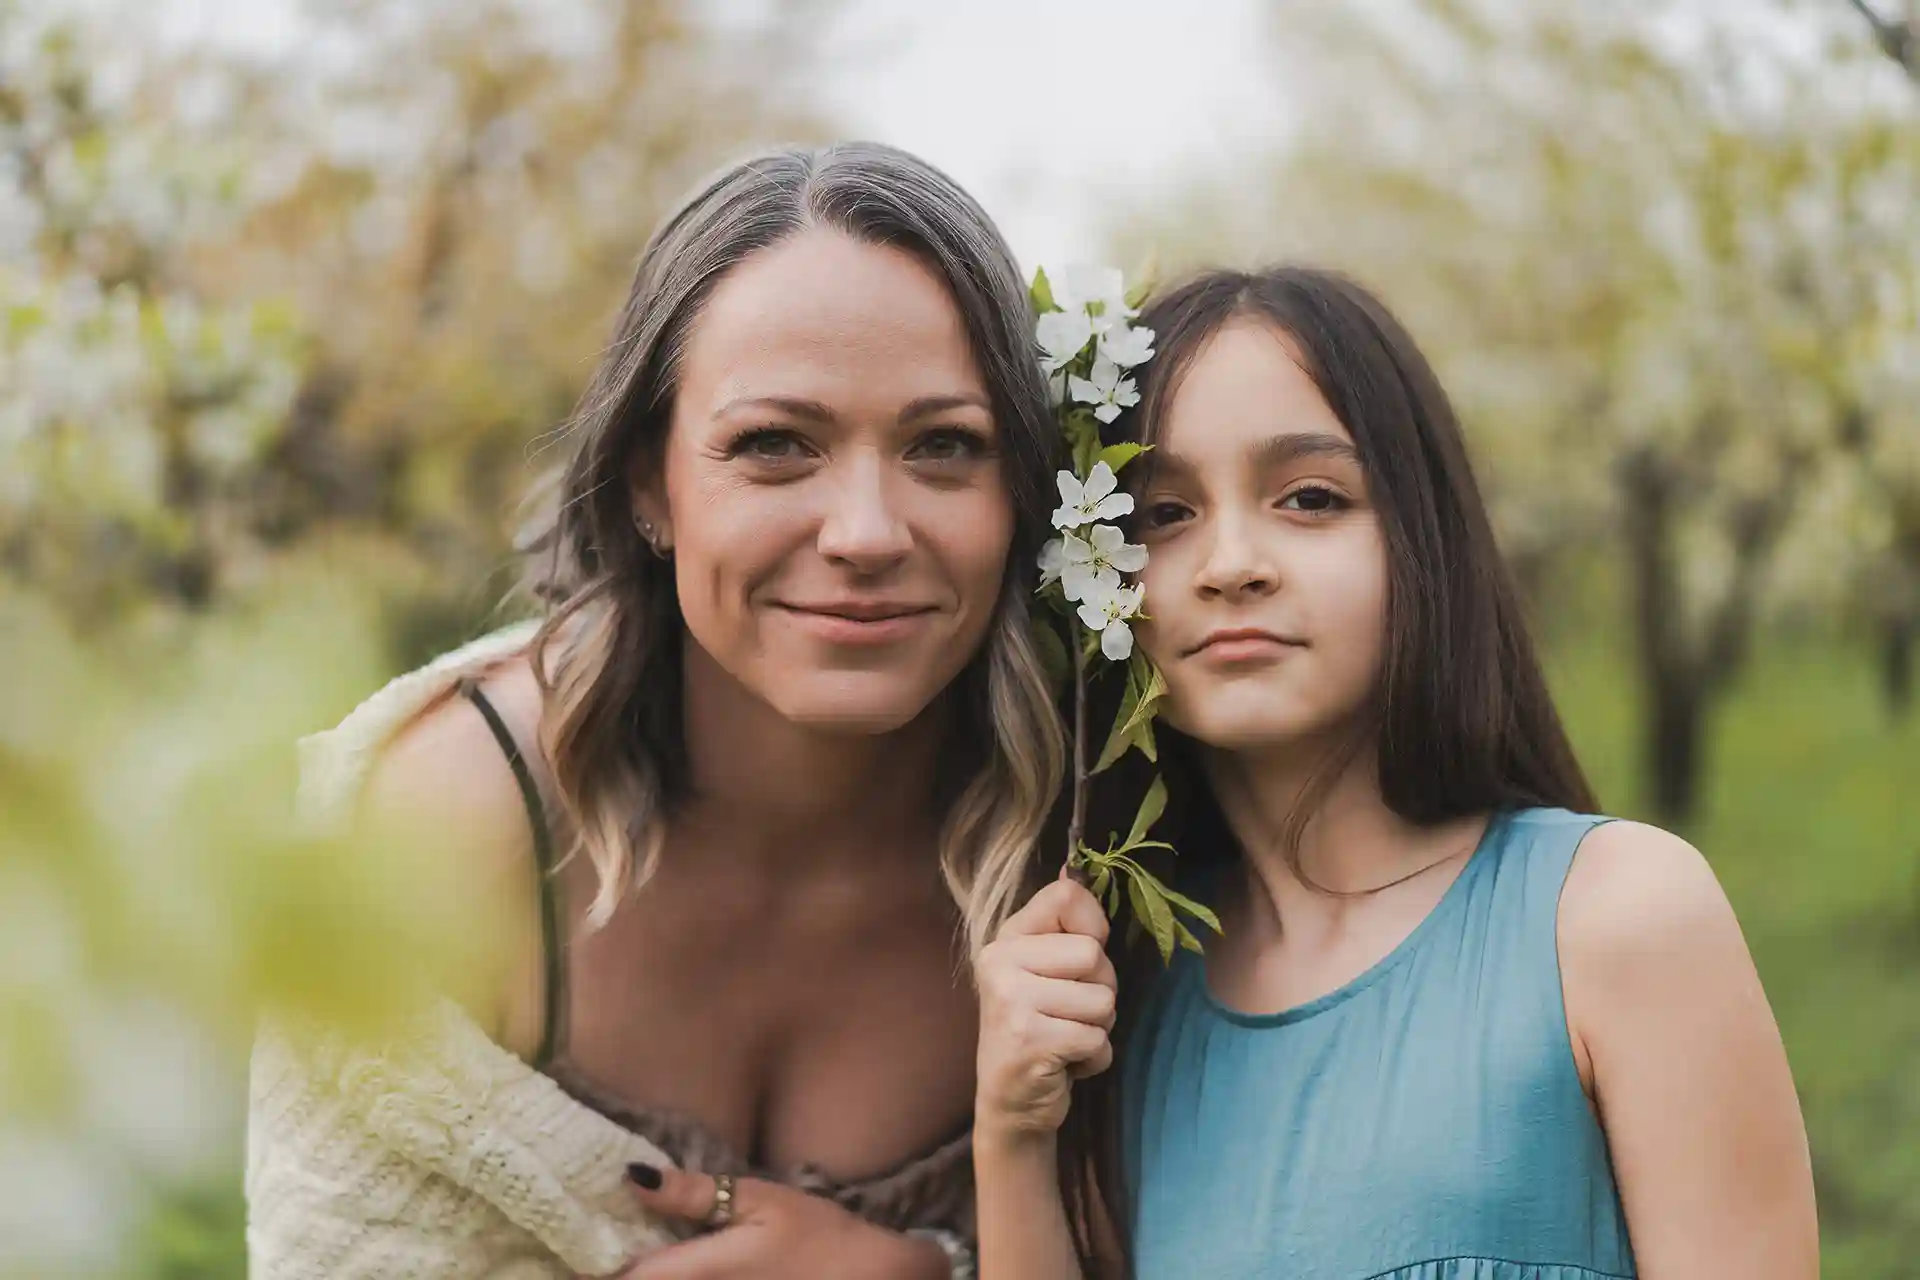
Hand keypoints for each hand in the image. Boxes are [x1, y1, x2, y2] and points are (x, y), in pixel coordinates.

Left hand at [615, 1163, 949, 1279]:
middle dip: (622, 1268)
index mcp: (696, 1273)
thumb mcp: (760, 1200)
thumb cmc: (818, 1236)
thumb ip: (694, 1194)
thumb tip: (632, 1177)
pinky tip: (680, 1268)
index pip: (625, 1277)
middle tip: (602, 1249)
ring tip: (637, 1257)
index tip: (580, 1241)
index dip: (597, 1264)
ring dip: (650, 1275)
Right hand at [973, 873, 1116, 1142]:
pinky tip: (1064, 1063)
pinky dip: (1094, 1058)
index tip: (1080, 958)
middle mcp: (1000, 962)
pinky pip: (1098, 1038)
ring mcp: (1011, 1001)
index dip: (1093, 926)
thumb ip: (1061, 925)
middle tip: (1069, 1012)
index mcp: (1006, 937)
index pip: (1067, 895)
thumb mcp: (1042, 970)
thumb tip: (1074, 865)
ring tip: (1065, 1037)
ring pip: (1103, 999)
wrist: (1010, 1103)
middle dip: (1100, 989)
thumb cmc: (1038, 1029)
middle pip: (1095, 954)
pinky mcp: (1029, 1040)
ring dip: (1098, 1028)